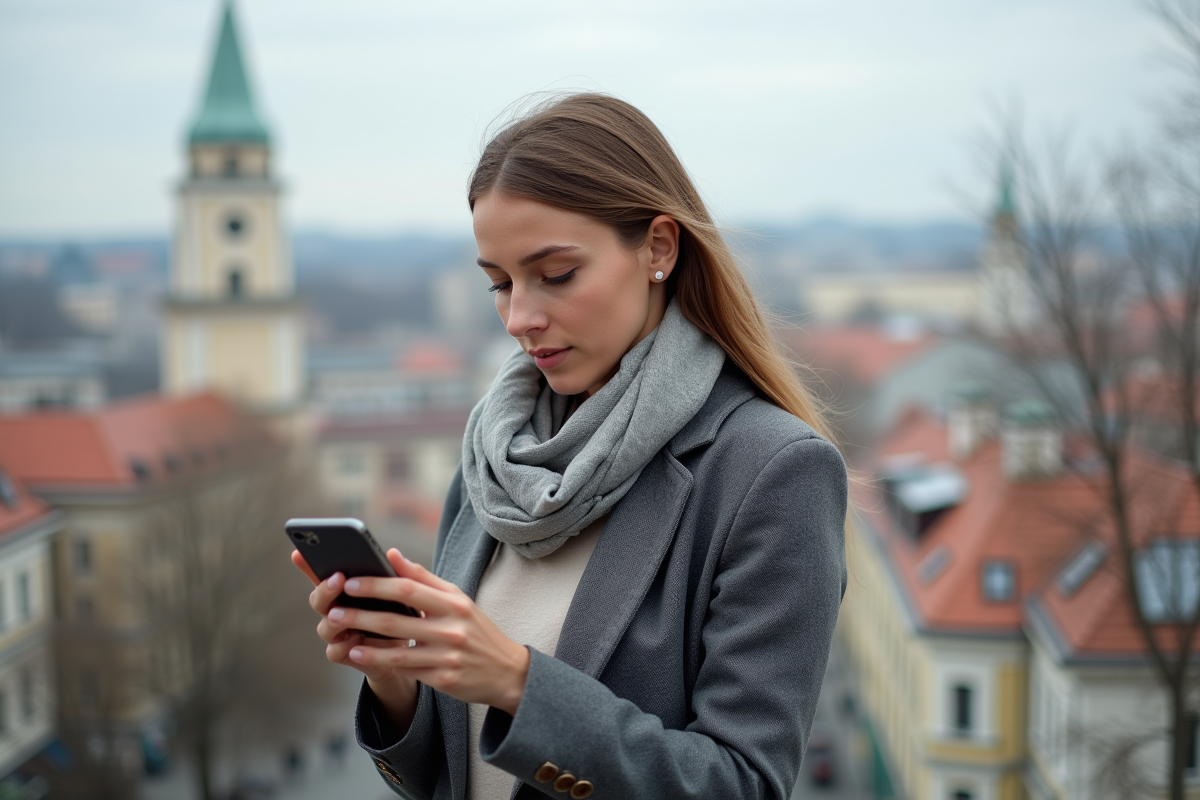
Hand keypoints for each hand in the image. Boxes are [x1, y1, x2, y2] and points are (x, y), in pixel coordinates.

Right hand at [291, 550, 418, 724]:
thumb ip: (395, 574)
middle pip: (318, 599)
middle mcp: (334, 609)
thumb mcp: (400, 592)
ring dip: (334, 619)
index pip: (322, 574)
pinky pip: (334, 651)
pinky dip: (343, 646)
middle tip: (338, 578)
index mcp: (344, 590)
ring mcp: (336, 632)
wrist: (407, 651)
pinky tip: (354, 640)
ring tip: (344, 613)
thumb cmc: (399, 614)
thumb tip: (391, 553)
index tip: (299, 552)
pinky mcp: (342, 653)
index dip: (307, 564)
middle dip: (326, 588)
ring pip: (324, 626)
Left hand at [320, 549, 530, 714]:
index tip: (351, 582)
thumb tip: (392, 554)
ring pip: (397, 650)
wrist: (507, 671)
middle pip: (397, 620)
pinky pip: (405, 669)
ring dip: (364, 644)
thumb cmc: (475, 630)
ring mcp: (447, 656)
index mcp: (454, 603)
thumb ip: (424, 578)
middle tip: (334, 610)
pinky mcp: (443, 679)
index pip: (409, 590)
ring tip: (339, 637)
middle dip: (361, 615)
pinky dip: (381, 662)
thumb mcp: (457, 599)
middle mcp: (451, 628)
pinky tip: (361, 657)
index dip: (377, 586)